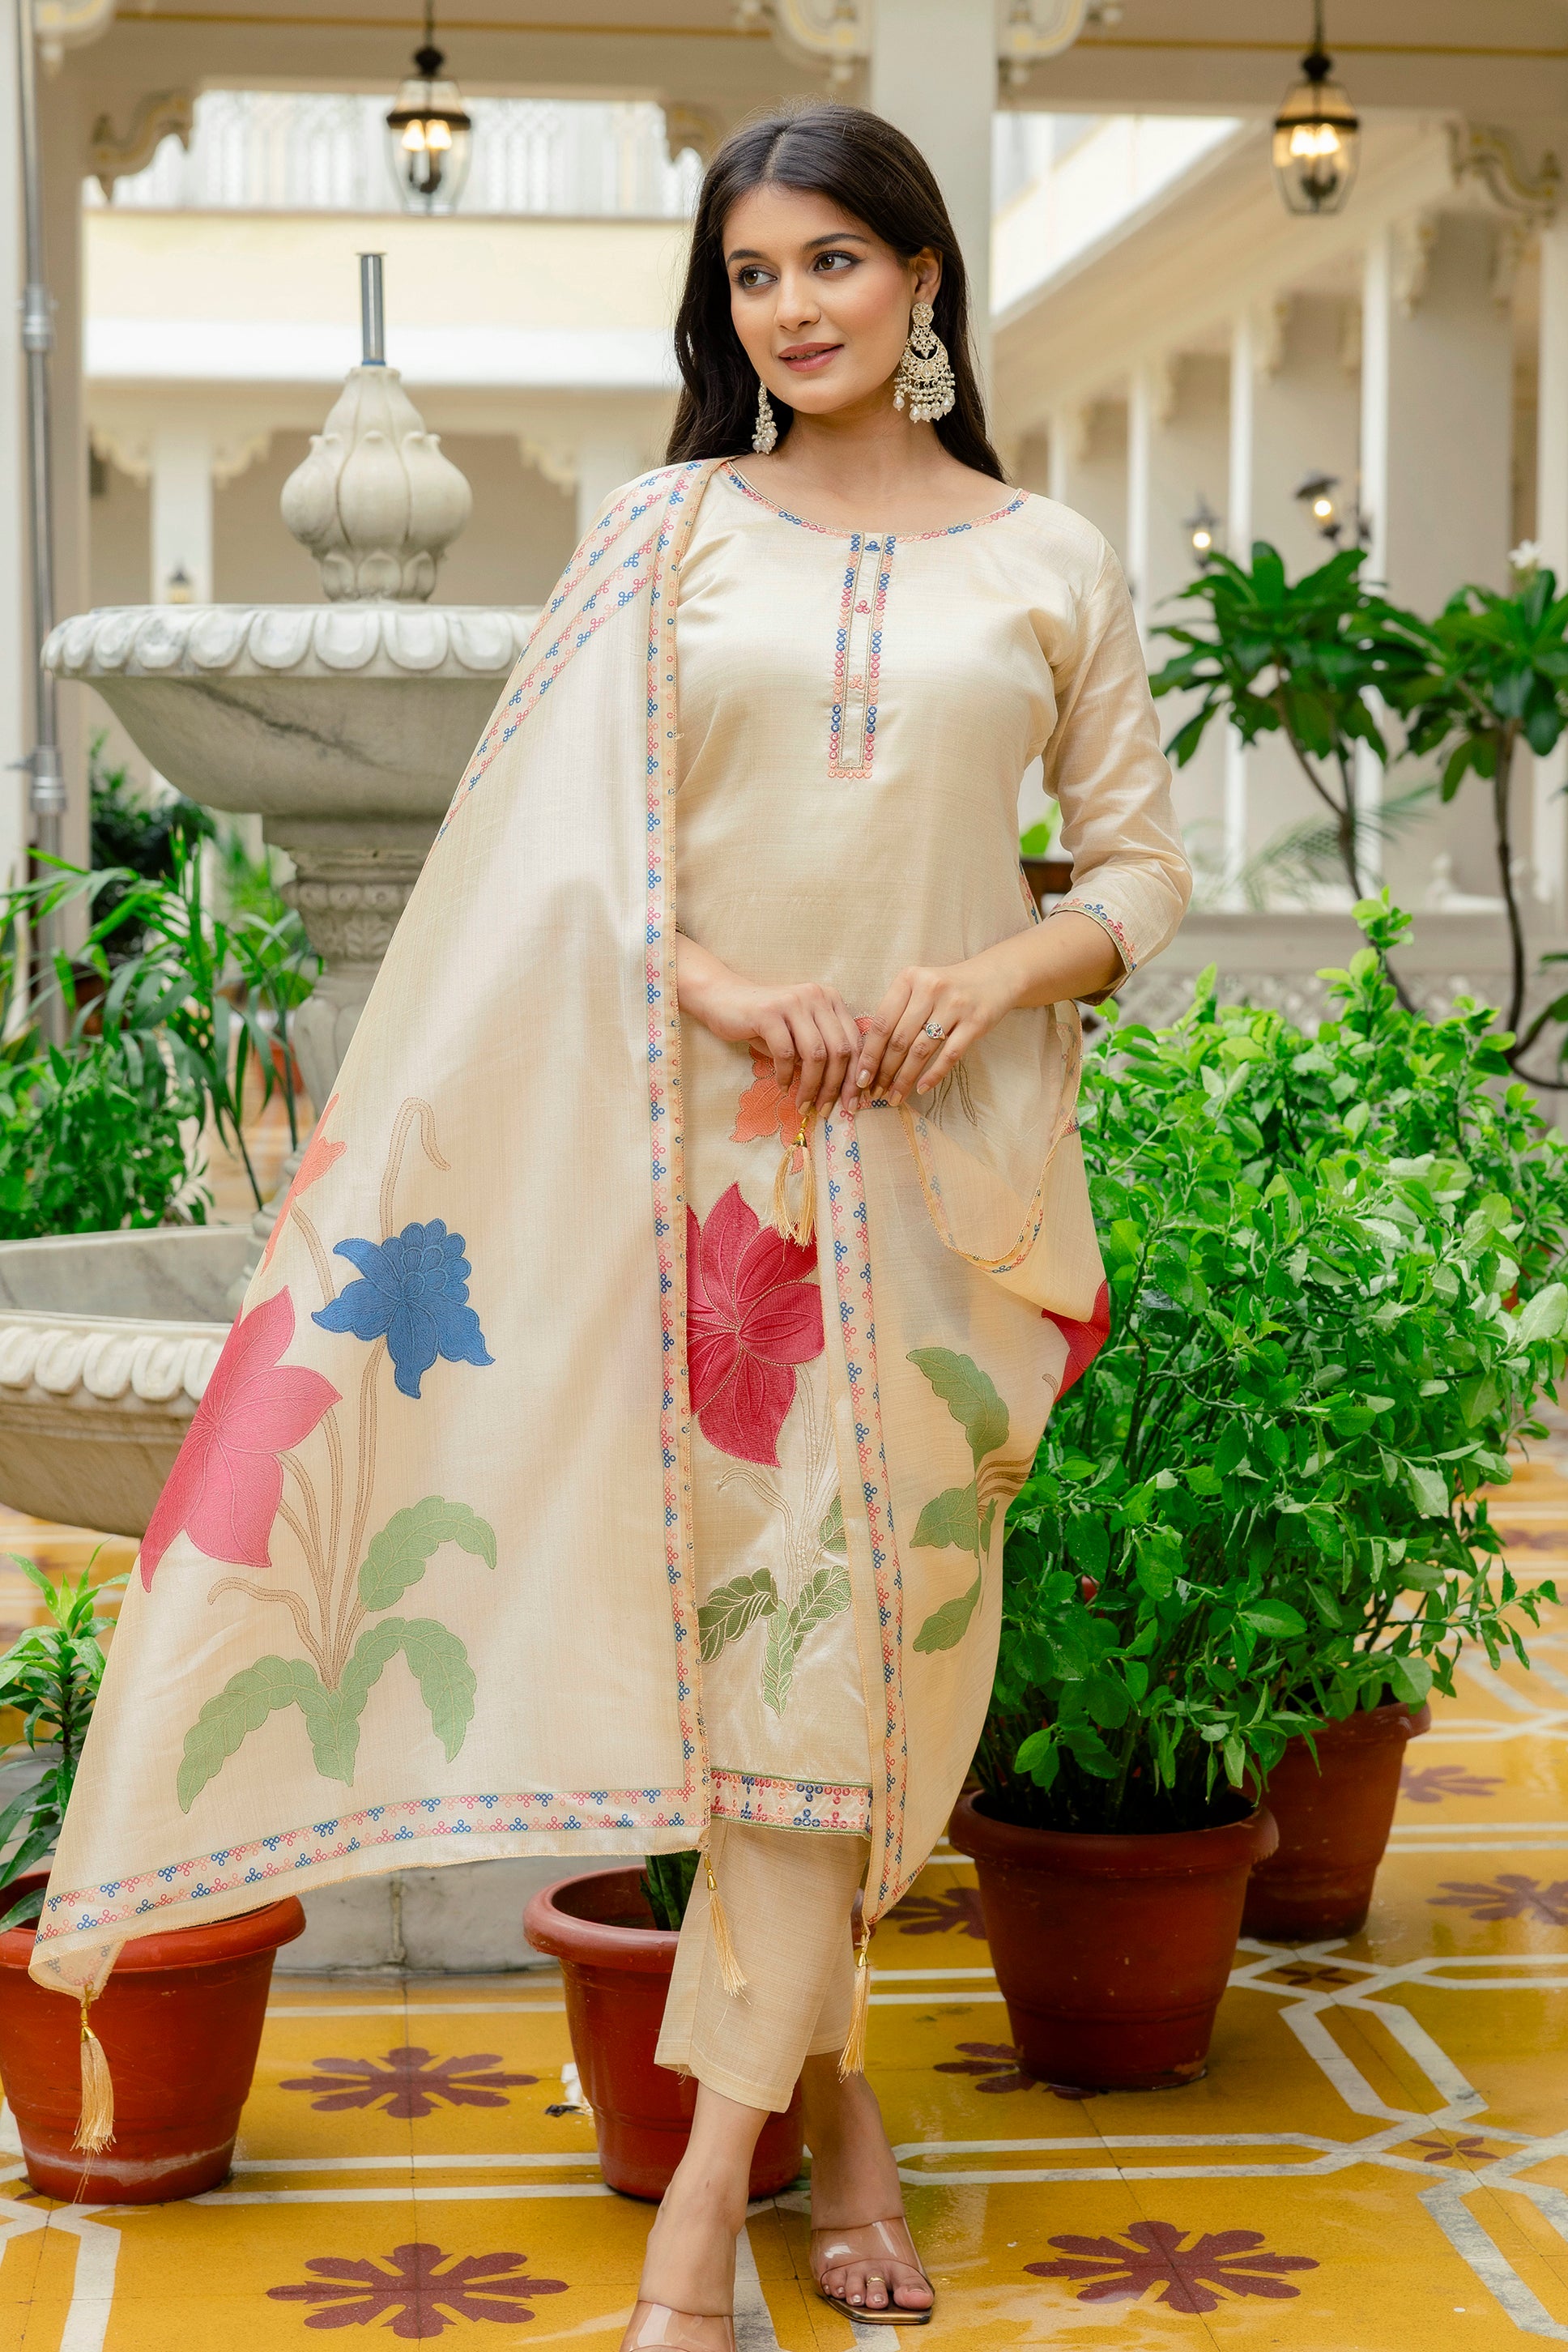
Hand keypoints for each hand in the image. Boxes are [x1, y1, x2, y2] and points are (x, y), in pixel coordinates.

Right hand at [676, 936, 861, 1113]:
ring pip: (816, 1054)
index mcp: (831, 1000)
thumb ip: (821, 1053)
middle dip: (835, 1086)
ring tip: (803, 1105)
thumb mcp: (799, 1034)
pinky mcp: (768, 1013)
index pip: (855, 1042)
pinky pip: (786, 1053)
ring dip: (811, 1086)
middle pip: (840, 1050)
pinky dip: (786, 1075)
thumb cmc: (765, 1023)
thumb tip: (840, 1091)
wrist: (723, 998)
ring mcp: (793, 1002)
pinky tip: (782, 1087)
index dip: (856, 1076)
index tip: (853, 1103)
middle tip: (825, 1110)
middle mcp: (816, 996)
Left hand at [856, 915, 1123, 1105]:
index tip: (859, 1078)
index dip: (869, 1054)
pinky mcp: (976, 1022)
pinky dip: (933, 1075)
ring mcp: (955, 1006)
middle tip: (875, 1092)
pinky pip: (949, 1055)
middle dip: (884, 1071)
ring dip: (905, 1078)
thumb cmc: (948, 987)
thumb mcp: (919, 987)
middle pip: (899, 1039)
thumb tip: (869, 1055)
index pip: (882, 1022)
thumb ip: (897, 1011)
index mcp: (909, 979)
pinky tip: (921, 1089)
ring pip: (921, 1050)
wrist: (996, 975)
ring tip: (894, 1096)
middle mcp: (930, 989)